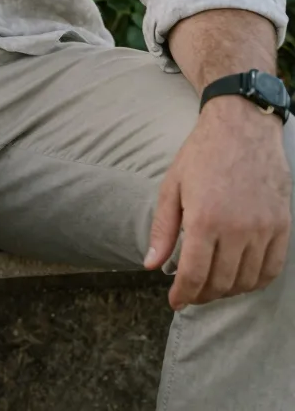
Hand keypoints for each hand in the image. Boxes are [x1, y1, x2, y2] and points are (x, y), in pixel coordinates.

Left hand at [147, 95, 291, 309]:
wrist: (241, 129)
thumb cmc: (200, 156)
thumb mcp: (171, 188)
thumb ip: (163, 230)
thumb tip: (150, 265)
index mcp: (205, 219)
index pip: (194, 274)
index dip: (183, 294)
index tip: (175, 301)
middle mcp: (238, 229)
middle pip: (221, 282)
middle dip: (203, 295)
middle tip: (191, 295)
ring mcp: (264, 229)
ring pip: (247, 280)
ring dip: (228, 291)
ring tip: (213, 288)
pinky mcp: (282, 226)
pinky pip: (273, 268)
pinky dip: (256, 281)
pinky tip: (241, 280)